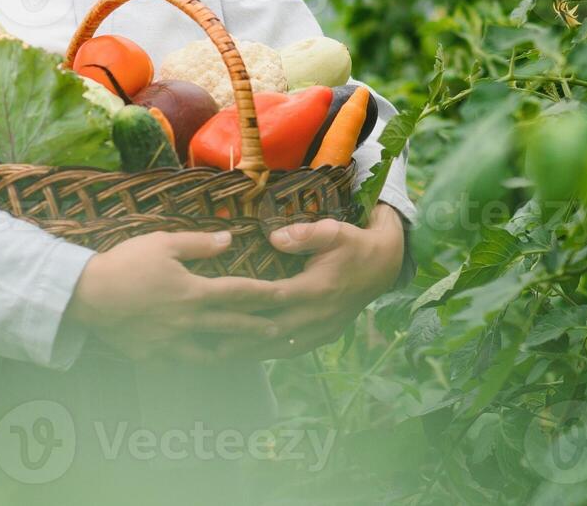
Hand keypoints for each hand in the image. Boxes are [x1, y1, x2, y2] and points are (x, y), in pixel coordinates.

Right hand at [62, 230, 282, 361]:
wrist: (86, 295)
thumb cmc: (125, 264)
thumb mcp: (163, 243)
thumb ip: (199, 244)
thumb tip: (229, 239)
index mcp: (193, 292)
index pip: (238, 294)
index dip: (264, 294)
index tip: (284, 294)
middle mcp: (187, 321)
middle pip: (231, 327)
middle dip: (258, 329)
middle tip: (279, 331)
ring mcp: (169, 343)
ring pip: (209, 353)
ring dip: (231, 352)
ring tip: (246, 351)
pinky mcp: (151, 356)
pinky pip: (178, 363)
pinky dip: (193, 361)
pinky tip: (200, 360)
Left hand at [208, 204, 406, 361]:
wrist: (384, 266)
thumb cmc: (354, 244)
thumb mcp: (334, 230)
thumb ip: (305, 234)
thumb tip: (273, 238)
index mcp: (317, 288)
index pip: (273, 299)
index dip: (244, 304)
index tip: (215, 307)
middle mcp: (318, 315)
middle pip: (270, 331)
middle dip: (237, 337)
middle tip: (202, 340)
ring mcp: (322, 330)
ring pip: (279, 348)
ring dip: (248, 352)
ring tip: (215, 354)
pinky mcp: (325, 337)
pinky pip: (292, 351)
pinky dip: (268, 355)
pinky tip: (247, 355)